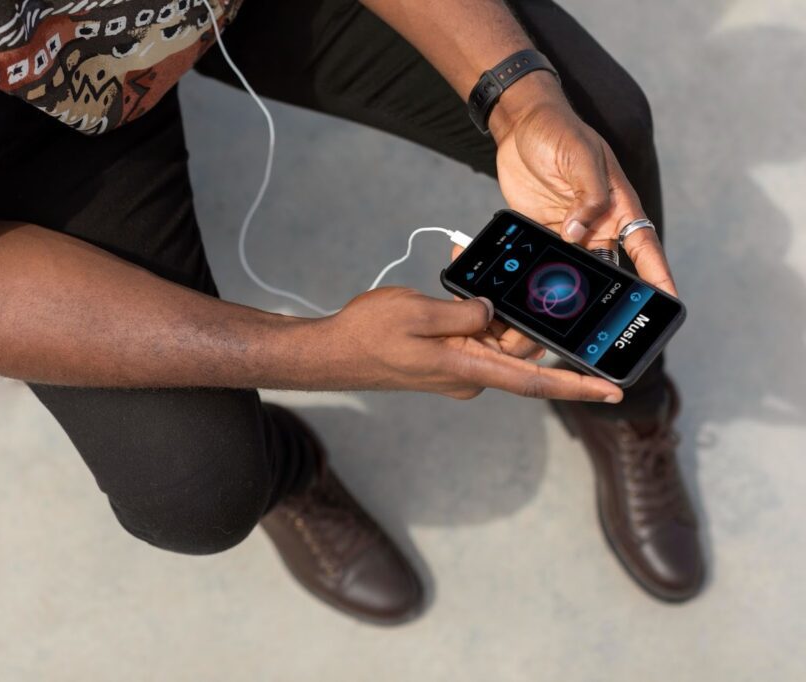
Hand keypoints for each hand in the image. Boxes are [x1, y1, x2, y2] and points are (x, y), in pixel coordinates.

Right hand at [326, 287, 621, 402]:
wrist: (333, 353)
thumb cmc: (367, 335)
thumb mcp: (416, 313)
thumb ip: (463, 312)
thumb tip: (493, 310)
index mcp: (467, 367)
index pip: (534, 380)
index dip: (577, 386)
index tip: (613, 392)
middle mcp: (469, 374)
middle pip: (518, 348)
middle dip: (527, 315)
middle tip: (534, 280)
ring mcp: (457, 368)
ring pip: (495, 337)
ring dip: (496, 309)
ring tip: (475, 279)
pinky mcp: (446, 359)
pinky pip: (474, 335)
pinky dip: (476, 312)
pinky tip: (462, 290)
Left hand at [487, 74, 677, 297]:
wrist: (521, 123)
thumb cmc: (560, 131)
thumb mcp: (580, 158)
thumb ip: (586, 197)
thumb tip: (578, 234)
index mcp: (619, 207)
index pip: (645, 250)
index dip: (657, 277)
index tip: (669, 302)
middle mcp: (599, 225)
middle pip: (611, 271)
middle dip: (611, 299)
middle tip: (609, 329)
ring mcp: (571, 231)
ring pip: (577, 272)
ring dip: (571, 292)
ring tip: (566, 319)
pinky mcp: (544, 231)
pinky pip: (547, 260)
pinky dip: (543, 276)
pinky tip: (536, 294)